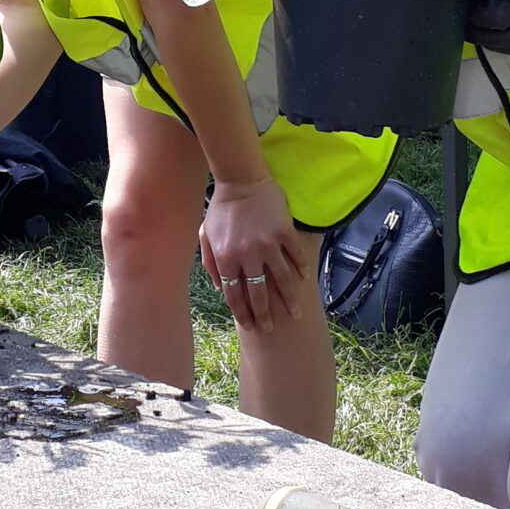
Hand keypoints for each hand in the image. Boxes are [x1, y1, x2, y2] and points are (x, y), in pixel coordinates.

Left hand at [200, 175, 310, 335]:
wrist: (240, 180)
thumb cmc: (221, 209)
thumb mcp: (206, 236)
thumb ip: (211, 263)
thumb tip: (221, 289)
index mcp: (225, 258)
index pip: (235, 295)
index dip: (243, 314)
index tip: (251, 326)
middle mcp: (246, 254)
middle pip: (258, 293)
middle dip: (265, 315)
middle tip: (272, 329)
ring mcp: (267, 243)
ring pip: (282, 279)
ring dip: (289, 299)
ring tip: (294, 313)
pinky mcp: (284, 231)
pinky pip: (295, 256)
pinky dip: (300, 269)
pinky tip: (303, 280)